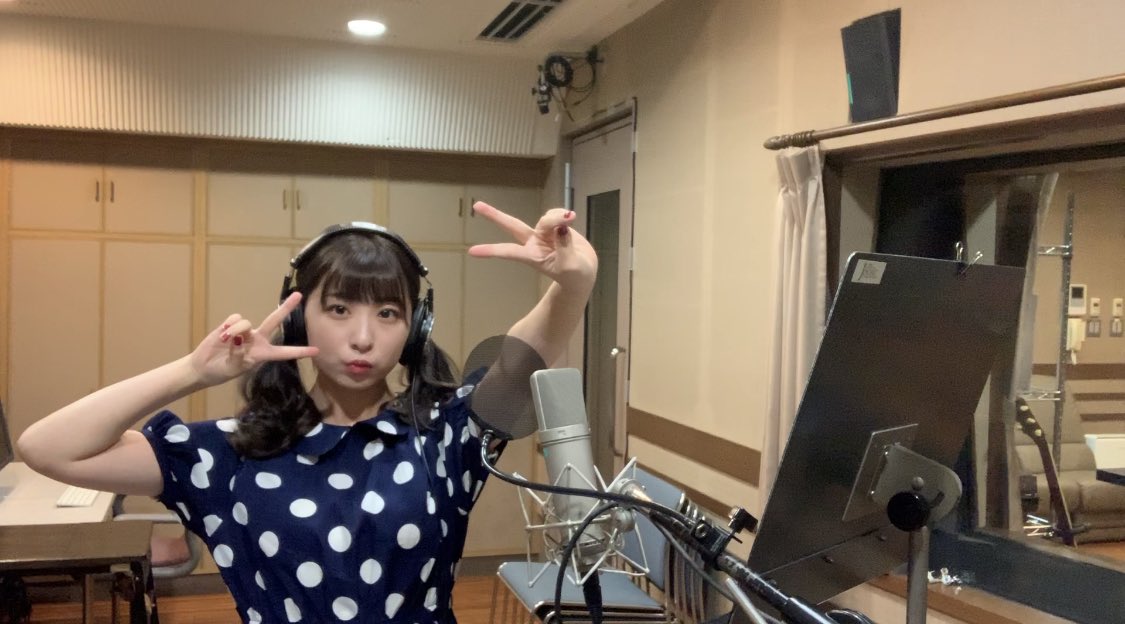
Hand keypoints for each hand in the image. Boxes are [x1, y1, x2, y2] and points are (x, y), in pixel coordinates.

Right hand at [189, 292, 319, 386]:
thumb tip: (240, 340)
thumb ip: (239, 356)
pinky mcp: (231, 326)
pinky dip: (228, 327)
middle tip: (299, 295)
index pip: (283, 352)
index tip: (316, 350)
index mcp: (262, 354)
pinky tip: (222, 335)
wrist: (203, 367)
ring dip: (236, 331)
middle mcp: (257, 340)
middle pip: (274, 321)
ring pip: (245, 322)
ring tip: (226, 342)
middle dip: (286, 308)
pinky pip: (234, 319)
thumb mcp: (234, 369)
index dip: (299, 351)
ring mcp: (245, 331)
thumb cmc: (222, 371)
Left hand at [467, 202, 597, 292]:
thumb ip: (565, 246)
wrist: (584, 272)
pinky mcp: (553, 226)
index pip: (509, 252)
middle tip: (476, 206)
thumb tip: (561, 227)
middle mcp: (533, 242)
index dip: (491, 251)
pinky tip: (571, 221)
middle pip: (512, 226)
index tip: (471, 252)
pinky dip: (563, 215)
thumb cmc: (575, 276)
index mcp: (532, 256)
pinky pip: (556, 213)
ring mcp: (542, 233)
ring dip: (556, 216)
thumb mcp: (571, 266)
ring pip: (545, 218)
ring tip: (571, 220)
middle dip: (495, 216)